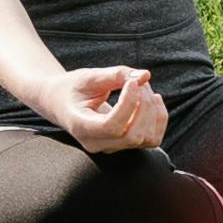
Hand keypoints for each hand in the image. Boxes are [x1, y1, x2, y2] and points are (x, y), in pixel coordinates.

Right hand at [53, 65, 167, 151]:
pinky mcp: (125, 145)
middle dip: (144, 105)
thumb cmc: (73, 88)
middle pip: (133, 136)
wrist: (63, 103)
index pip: (112, 126)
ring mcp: (112, 147)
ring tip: (143, 87)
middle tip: (136, 82)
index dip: (129, 104)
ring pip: (146, 139)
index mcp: (81, 127)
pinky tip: (152, 99)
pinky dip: (159, 118)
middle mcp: (97, 143)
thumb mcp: (88, 77)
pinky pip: (153, 139)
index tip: (131, 82)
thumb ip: (115, 75)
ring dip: (153, 110)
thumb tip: (145, 76)